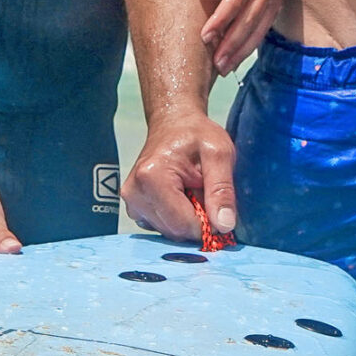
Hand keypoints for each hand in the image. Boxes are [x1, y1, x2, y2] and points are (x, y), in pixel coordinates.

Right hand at [124, 111, 238, 241]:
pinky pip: (161, 226)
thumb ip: (222, 189)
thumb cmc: (197, 134)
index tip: (220, 206)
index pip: (183, 224)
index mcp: (152, 178)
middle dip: (197, 220)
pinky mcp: (133, 207)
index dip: (208, 224)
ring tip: (193, 191)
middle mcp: (135, 193)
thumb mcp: (220, 154)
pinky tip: (182, 196)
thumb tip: (224, 225)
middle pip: (175, 231)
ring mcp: (131, 202)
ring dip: (188, 218)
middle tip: (206, 192)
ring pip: (169, 231)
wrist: (173, 123)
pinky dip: (177, 217)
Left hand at [196, 0, 293, 74]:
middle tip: (215, 63)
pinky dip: (251, 44)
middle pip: (248, 20)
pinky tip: (238, 57)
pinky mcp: (277, 4)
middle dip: (231, 43)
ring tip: (224, 67)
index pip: (236, 0)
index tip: (205, 36)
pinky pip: (265, 28)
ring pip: (258, 29)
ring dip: (241, 50)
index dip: (221, 20)